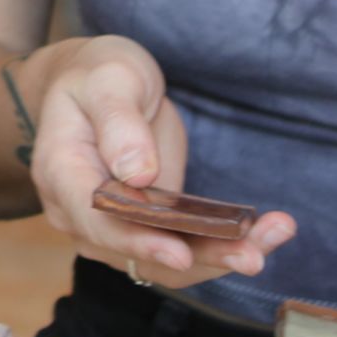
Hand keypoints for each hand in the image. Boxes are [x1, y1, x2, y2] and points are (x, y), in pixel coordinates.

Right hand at [18, 37, 295, 287]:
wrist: (96, 85)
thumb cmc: (98, 75)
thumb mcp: (109, 79)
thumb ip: (119, 122)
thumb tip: (137, 175)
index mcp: (62, 173)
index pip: (96, 219)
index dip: (138, 241)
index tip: (180, 254)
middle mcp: (82, 213)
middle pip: (137, 252)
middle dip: (199, 258)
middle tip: (254, 255)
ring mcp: (115, 225)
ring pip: (165, 261)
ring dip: (220, 256)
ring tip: (274, 235)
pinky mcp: (148, 225)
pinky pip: (182, 247)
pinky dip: (222, 245)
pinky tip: (266, 230)